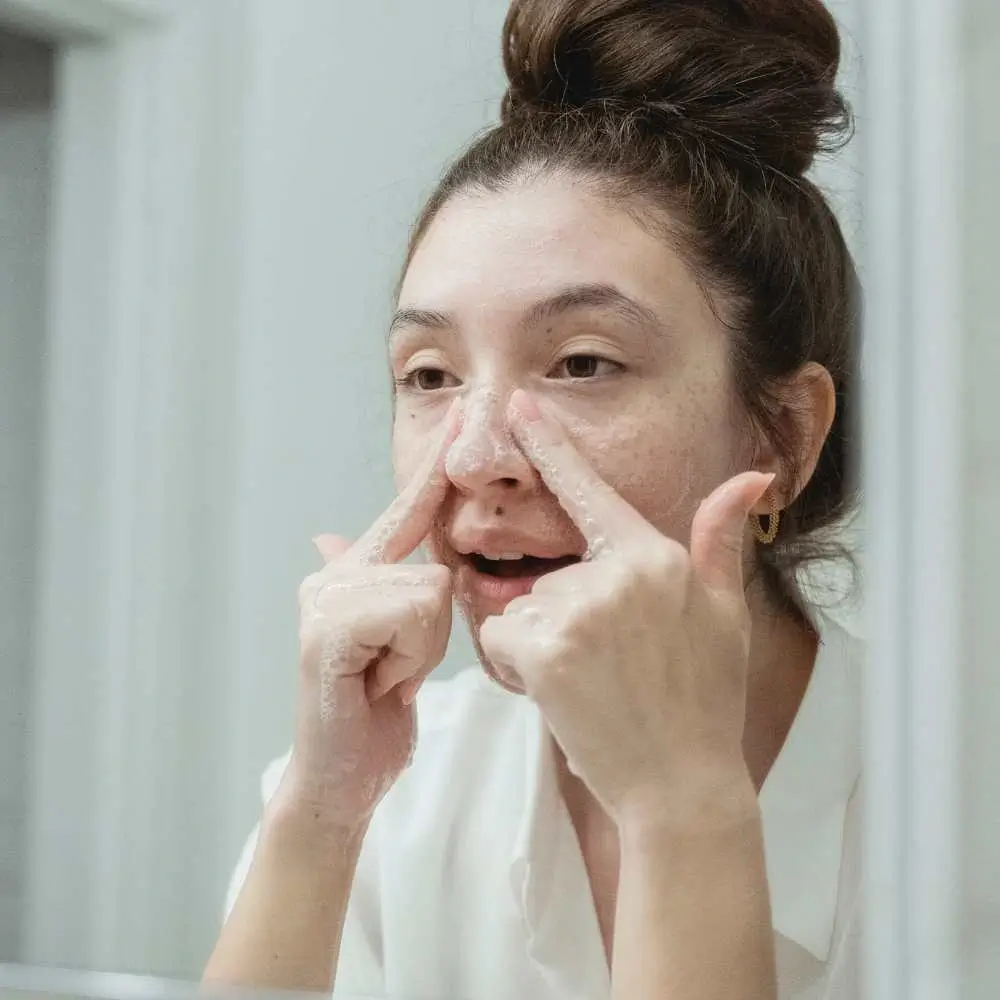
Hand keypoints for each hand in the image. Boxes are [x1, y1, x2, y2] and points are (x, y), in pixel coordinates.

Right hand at [275, 402, 460, 830]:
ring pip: (431, 591)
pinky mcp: (327, 630)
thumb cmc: (375, 710)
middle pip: (436, 566)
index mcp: (358, 570)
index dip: (434, 468)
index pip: (410, 511)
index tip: (461, 417)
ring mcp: (325, 599)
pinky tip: (378, 685)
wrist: (342, 777)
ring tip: (387, 678)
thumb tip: (332, 530)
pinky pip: (413, 613)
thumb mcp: (398, 644)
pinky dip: (409, 659)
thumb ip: (390, 585)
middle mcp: (335, 575)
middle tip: (396, 668)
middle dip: (433, 629)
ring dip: (423, 649)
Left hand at [478, 390, 772, 827]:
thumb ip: (720, 539)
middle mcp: (616, 574)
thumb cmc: (704, 700)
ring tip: (591, 684)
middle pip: (549, 574)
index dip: (551, 444)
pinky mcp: (545, 650)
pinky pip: (501, 639)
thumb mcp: (724, 613)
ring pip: (521, 608)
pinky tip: (563, 695)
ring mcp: (579, 611)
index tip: (520, 402)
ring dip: (540, 645)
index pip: (591, 490)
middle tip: (607, 667)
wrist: (682, 784)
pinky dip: (517, 668)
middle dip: (562, 617)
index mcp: (655, 556)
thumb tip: (751, 476)